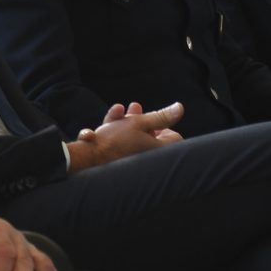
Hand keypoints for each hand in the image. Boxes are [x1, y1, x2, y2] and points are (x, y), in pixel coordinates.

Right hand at [67, 101, 183, 170]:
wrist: (90, 158)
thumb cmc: (116, 140)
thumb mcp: (139, 122)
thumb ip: (161, 116)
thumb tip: (180, 108)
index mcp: (158, 149)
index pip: (173, 137)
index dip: (164, 125)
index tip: (153, 120)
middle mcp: (149, 158)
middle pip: (153, 136)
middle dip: (141, 119)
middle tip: (134, 109)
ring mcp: (136, 161)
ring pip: (136, 138)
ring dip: (127, 122)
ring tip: (119, 110)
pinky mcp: (122, 162)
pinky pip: (125, 145)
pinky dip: (118, 132)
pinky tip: (111, 121)